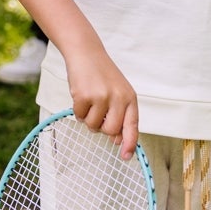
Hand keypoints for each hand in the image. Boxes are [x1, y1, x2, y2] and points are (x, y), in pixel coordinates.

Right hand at [65, 42, 138, 159]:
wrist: (86, 53)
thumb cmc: (102, 75)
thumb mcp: (118, 92)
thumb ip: (120, 114)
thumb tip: (117, 140)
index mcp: (130, 98)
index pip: (132, 125)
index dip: (130, 143)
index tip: (126, 156)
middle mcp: (118, 98)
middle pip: (110, 130)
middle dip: (101, 128)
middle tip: (97, 115)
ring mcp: (101, 97)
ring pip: (93, 126)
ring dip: (88, 119)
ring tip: (89, 101)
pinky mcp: (84, 96)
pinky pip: (79, 117)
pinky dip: (77, 111)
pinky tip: (80, 96)